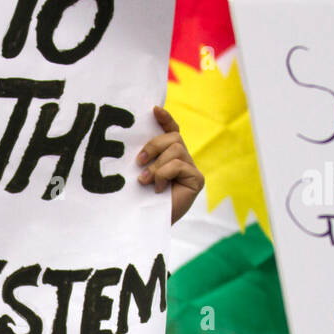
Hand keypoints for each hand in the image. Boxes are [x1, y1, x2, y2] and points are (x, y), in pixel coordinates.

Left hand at [137, 106, 203, 224]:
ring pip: (176, 149)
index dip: (165, 119)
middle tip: (139, 161)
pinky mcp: (197, 179)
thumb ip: (144, 157)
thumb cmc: (141, 200)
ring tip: (146, 181)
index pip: (171, 130)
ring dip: (156, 165)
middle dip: (153, 145)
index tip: (153, 110)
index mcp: (168, 155)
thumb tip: (136, 145)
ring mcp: (191, 168)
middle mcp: (182, 159)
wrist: (148, 224)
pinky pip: (179, 164)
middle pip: (173, 137)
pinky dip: (164, 174)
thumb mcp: (140, 172)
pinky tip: (159, 188)